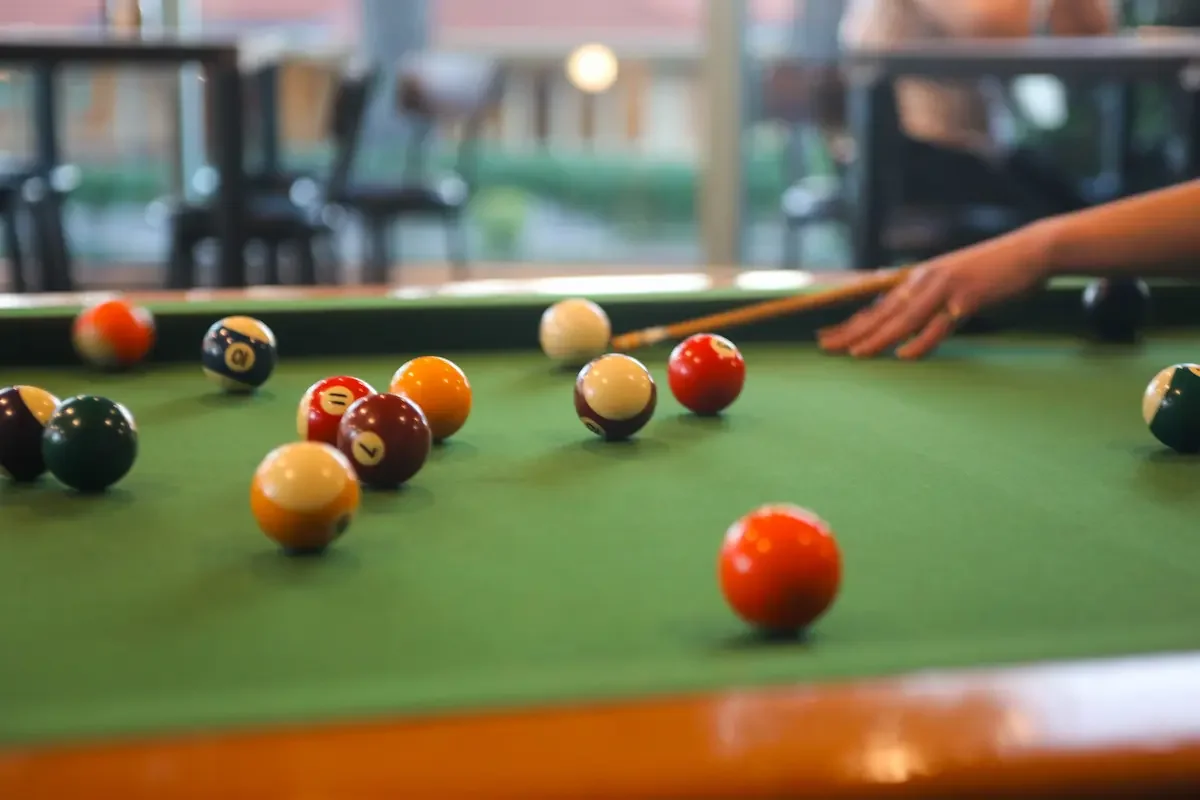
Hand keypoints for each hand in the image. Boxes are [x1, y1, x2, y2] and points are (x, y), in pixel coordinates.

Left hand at [818, 222, 1055, 358]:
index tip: (825, 336)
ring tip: (856, 354)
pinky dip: (922, 341)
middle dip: (851, 332)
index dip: (850, 323)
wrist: (1029, 252)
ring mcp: (945, 289)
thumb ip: (928, 299)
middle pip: (882, 313)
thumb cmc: (991, 271)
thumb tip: (906, 318)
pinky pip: (940, 325)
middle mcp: (924, 282)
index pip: (877, 306)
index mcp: (918, 279)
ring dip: (878, 338)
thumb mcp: (951, 282)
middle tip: (824, 346)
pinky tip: (905, 355)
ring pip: (904, 319)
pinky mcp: (967, 298)